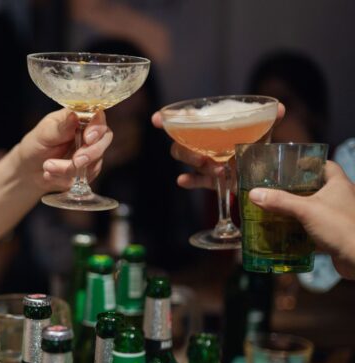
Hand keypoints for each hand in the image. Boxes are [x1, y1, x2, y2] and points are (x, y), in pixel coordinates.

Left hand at [17, 109, 112, 191]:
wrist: (29, 171)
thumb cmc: (36, 145)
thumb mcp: (44, 134)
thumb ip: (61, 127)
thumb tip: (74, 114)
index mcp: (79, 118)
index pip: (97, 117)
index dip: (97, 128)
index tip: (88, 139)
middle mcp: (89, 133)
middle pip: (105, 139)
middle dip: (90, 153)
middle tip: (75, 161)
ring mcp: (91, 152)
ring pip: (94, 161)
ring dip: (69, 168)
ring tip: (47, 167)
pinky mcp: (88, 170)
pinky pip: (87, 177)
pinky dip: (67, 178)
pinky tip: (50, 175)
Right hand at [151, 103, 285, 190]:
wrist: (265, 173)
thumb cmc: (258, 148)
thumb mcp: (263, 133)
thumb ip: (268, 121)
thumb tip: (280, 108)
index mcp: (212, 129)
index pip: (186, 121)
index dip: (167, 120)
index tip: (156, 119)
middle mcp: (204, 144)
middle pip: (180, 142)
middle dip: (185, 148)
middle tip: (203, 157)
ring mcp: (205, 162)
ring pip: (186, 159)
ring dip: (193, 162)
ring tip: (213, 168)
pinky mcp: (210, 179)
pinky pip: (195, 180)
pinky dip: (189, 181)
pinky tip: (183, 181)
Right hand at [247, 161, 354, 278]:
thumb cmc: (340, 227)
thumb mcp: (306, 210)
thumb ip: (280, 201)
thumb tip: (254, 194)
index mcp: (339, 184)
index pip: (326, 165)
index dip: (310, 163)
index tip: (291, 166)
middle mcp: (342, 198)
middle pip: (318, 187)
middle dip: (297, 189)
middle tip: (277, 190)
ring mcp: (339, 217)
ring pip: (316, 209)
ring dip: (298, 211)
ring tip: (277, 210)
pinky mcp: (335, 234)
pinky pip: (315, 228)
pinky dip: (301, 230)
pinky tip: (286, 234)